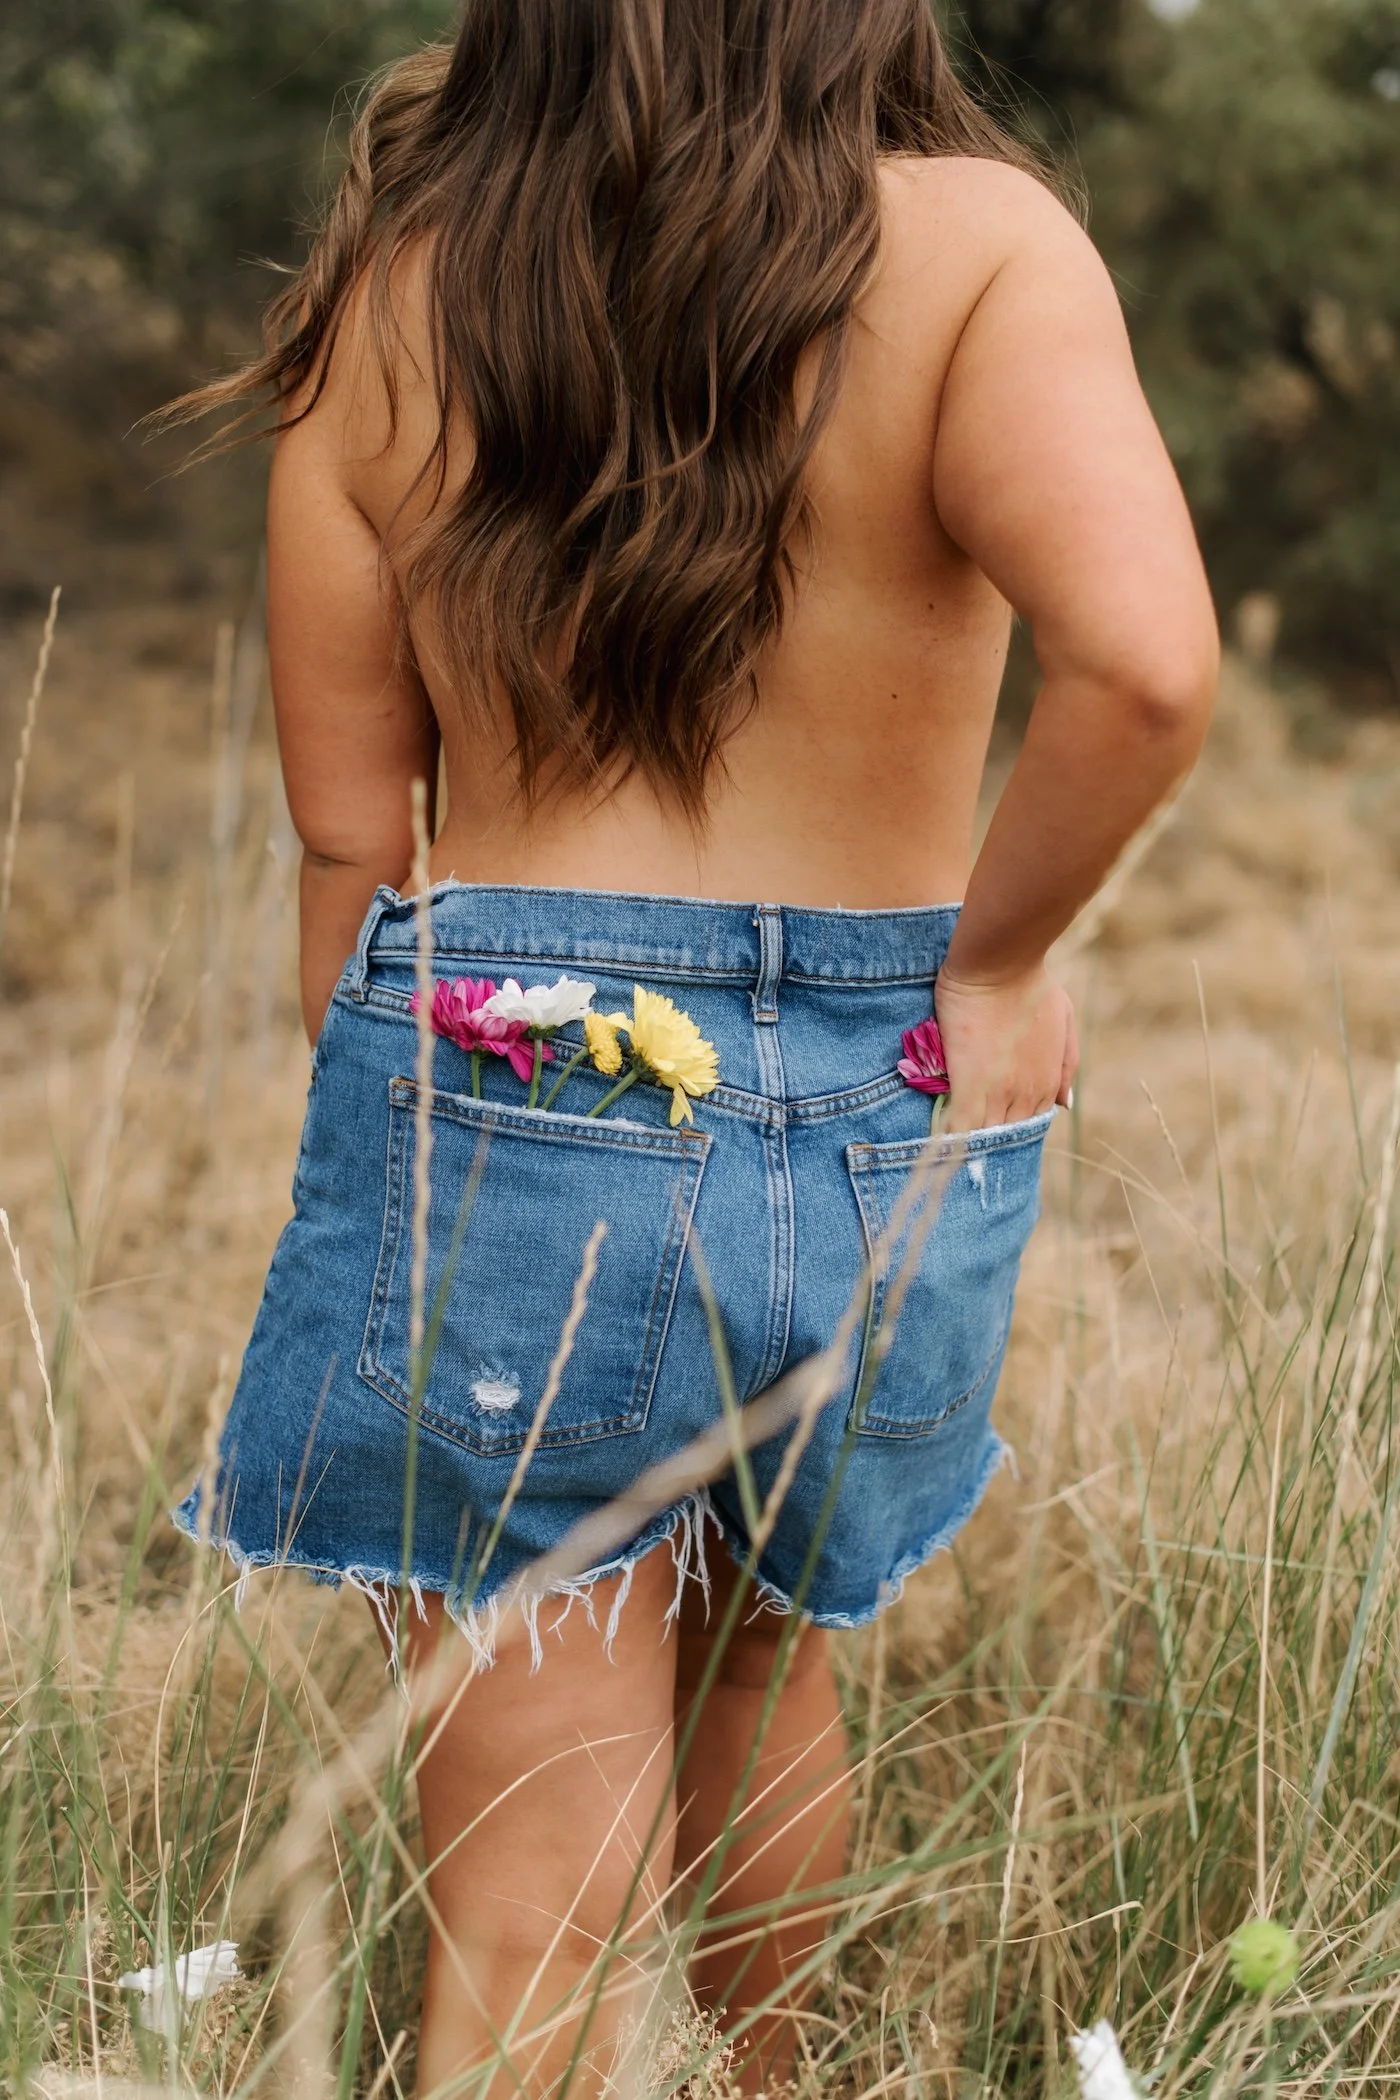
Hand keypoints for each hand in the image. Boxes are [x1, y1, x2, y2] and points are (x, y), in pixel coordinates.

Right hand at [933, 963, 1077, 1133]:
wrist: (1001, 965)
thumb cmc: (1032, 984)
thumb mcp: (1065, 1021)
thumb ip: (1066, 1065)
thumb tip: (1065, 1104)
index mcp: (1047, 1083)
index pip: (1028, 1126)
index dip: (1009, 1131)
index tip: (992, 1130)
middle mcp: (1026, 1095)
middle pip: (1006, 1136)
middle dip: (989, 1141)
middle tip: (970, 1145)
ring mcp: (997, 1093)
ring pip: (984, 1136)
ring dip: (970, 1145)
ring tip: (950, 1151)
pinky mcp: (968, 1084)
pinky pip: (959, 1126)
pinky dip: (950, 1139)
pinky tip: (938, 1145)